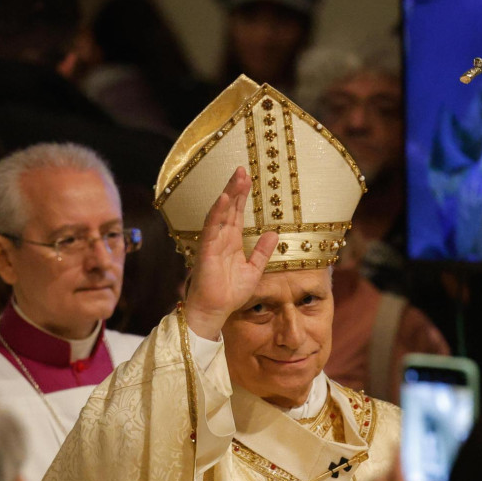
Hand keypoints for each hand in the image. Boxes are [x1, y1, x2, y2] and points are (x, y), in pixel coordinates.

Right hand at [183, 167, 277, 339]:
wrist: (215, 311)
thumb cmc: (230, 293)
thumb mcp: (254, 270)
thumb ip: (263, 252)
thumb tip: (274, 234)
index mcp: (231, 242)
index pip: (236, 213)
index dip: (241, 196)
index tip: (247, 178)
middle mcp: (221, 238)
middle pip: (228, 208)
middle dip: (235, 188)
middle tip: (242, 169)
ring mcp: (213, 243)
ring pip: (220, 213)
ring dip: (228, 194)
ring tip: (236, 177)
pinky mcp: (207, 251)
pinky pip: (212, 228)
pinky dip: (217, 213)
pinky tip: (223, 199)